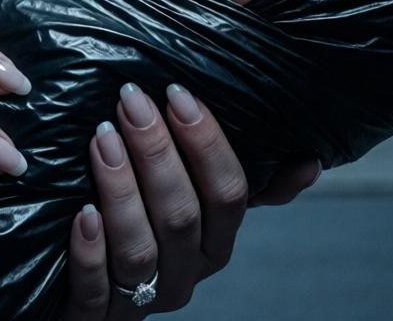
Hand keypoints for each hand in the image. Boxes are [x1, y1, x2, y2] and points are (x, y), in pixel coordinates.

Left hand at [61, 84, 319, 319]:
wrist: (86, 303)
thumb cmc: (145, 233)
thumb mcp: (198, 209)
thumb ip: (248, 186)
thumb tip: (310, 161)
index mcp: (215, 247)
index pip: (229, 196)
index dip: (207, 144)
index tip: (177, 93)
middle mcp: (184, 277)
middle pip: (182, 217)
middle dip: (158, 154)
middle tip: (131, 103)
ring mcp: (139, 302)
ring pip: (139, 250)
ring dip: (121, 190)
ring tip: (102, 139)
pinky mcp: (94, 317)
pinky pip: (95, 290)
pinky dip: (91, 252)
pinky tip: (83, 214)